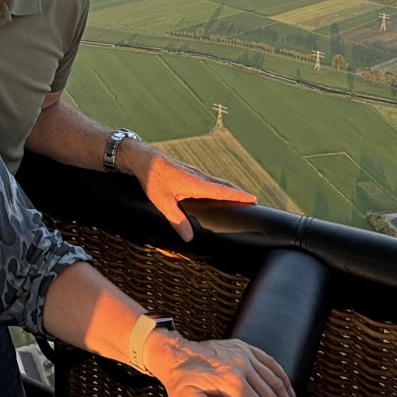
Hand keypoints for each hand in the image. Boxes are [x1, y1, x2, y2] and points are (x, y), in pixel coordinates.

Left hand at [131, 150, 256, 241]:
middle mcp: (199, 176)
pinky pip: (208, 179)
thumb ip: (177, 221)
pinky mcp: (187, 171)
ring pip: (216, 181)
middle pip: (224, 184)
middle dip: (238, 192)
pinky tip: (213, 191)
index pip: (224, 190)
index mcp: (197, 184)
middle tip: (251, 200)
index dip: (239, 195)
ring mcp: (194, 172)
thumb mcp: (163, 203)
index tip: (254, 199)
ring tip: (237, 197)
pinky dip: (217, 185)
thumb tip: (189, 238)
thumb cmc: (152, 178)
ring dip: (228, 188)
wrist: (142, 157)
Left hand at [147, 333, 294, 396]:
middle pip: (270, 395)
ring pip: (275, 379)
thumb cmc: (182, 379)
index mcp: (232, 381)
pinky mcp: (244, 347)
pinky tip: (287, 389)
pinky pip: (270, 362)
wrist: (175, 353)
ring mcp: (244, 354)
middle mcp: (241, 365)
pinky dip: (282, 376)